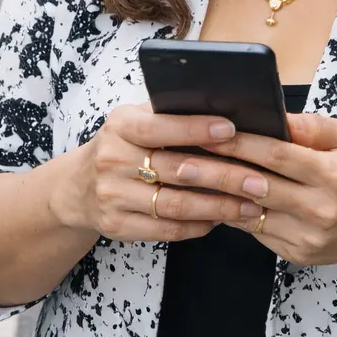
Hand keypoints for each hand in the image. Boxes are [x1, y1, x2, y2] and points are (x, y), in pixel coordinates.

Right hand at [51, 103, 264, 242]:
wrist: (77, 187)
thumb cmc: (121, 146)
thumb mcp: (133, 121)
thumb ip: (168, 115)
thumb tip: (222, 107)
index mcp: (121, 126)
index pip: (161, 126)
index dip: (197, 129)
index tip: (232, 130)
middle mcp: (113, 160)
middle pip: (177, 170)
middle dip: (224, 175)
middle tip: (259, 180)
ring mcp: (113, 195)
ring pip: (176, 204)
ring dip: (218, 206)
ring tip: (249, 204)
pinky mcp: (117, 225)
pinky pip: (166, 229)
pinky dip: (198, 225)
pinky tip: (220, 219)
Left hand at [172, 112, 336, 277]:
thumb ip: (309, 127)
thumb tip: (272, 114)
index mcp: (334, 176)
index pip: (277, 156)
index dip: (240, 143)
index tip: (208, 131)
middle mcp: (320, 209)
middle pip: (255, 186)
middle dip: (213, 171)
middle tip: (177, 160)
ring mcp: (306, 236)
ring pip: (249, 212)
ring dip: (212, 194)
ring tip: (181, 177)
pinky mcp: (294, 254)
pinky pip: (253, 229)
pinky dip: (228, 211)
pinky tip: (205, 197)